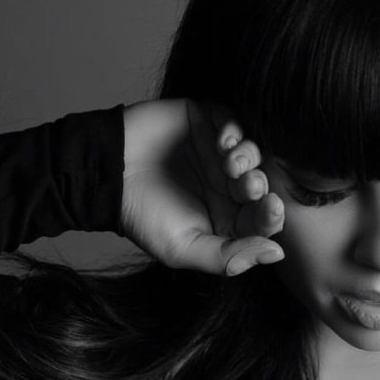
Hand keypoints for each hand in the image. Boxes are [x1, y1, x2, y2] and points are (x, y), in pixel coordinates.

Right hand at [120, 99, 284, 275]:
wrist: (103, 175)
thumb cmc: (142, 218)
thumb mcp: (183, 249)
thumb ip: (229, 257)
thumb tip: (276, 254)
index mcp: (227, 219)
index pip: (262, 218)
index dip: (272, 214)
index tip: (272, 207)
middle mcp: (227, 187)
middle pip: (262, 184)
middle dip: (260, 184)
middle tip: (247, 184)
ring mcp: (218, 154)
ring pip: (252, 152)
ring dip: (250, 157)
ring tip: (231, 163)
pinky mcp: (205, 123)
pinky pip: (233, 122)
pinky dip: (235, 130)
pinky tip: (222, 141)